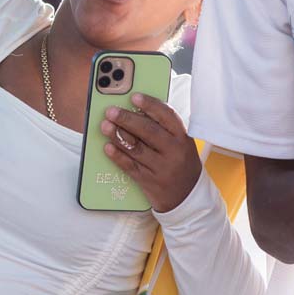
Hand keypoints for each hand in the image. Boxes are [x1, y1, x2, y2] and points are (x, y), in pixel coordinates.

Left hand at [101, 94, 202, 212]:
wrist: (188, 198)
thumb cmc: (180, 163)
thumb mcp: (180, 143)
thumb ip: (162, 128)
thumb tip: (136, 110)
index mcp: (183, 138)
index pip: (167, 116)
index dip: (150, 104)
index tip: (134, 96)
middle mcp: (174, 152)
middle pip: (148, 131)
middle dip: (127, 119)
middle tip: (111, 111)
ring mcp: (161, 168)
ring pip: (136, 148)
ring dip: (118, 135)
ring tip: (105, 125)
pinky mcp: (149, 182)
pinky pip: (130, 166)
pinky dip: (117, 156)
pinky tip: (107, 147)